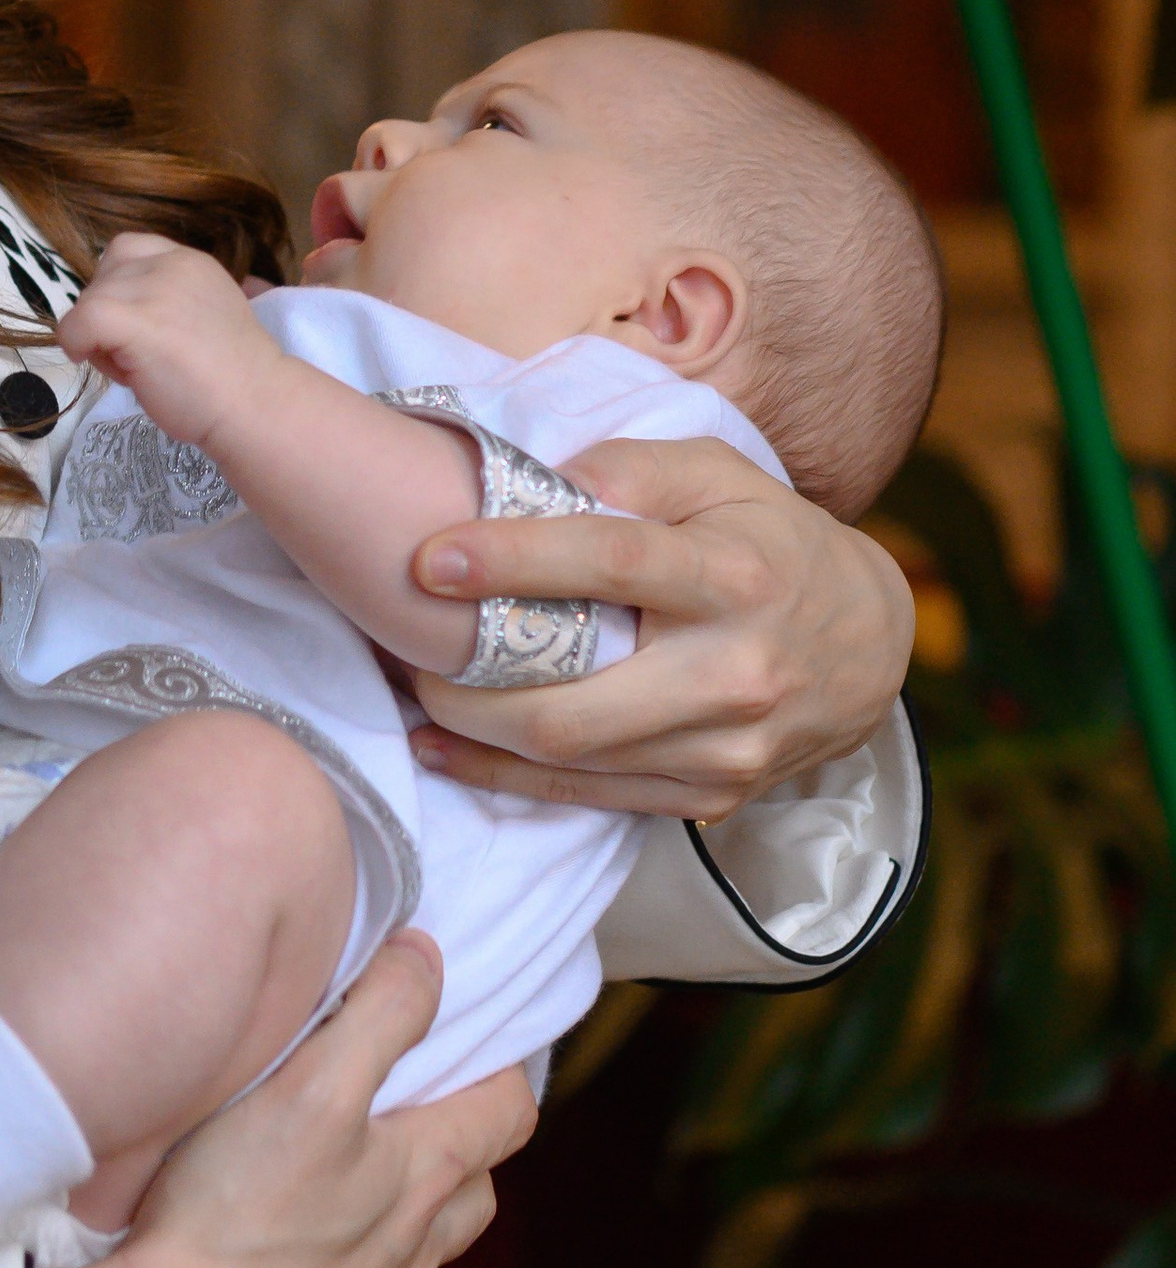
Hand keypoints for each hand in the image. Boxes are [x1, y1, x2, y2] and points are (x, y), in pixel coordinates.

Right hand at [34, 934, 534, 1267]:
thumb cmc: (234, 1219)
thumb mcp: (312, 1086)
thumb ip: (380, 1015)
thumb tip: (428, 960)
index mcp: (421, 1177)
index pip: (506, 1115)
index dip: (502, 1067)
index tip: (472, 1035)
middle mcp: (405, 1249)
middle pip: (474, 1192)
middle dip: (464, 1142)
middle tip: (418, 1098)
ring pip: (418, 1255)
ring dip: (412, 1213)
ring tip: (362, 1175)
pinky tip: (307, 1261)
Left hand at [57, 233, 279, 452]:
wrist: (256, 406)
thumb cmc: (231, 380)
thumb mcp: (200, 317)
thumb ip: (166, 303)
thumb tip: (118, 316)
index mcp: (191, 262)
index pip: (129, 250)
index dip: (117, 287)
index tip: (132, 325)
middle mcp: (172, 263)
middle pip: (105, 274)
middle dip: (108, 313)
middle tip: (134, 355)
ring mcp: (153, 288)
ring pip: (90, 299)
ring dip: (97, 335)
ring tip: (131, 367)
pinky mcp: (134, 319)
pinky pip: (79, 320)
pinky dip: (76, 342)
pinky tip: (96, 362)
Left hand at [406, 431, 914, 815]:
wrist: (865, 645)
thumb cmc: (770, 540)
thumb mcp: (720, 474)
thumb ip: (634, 469)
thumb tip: (545, 483)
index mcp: (736, 576)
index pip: (614, 564)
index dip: (514, 560)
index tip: (428, 557)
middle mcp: (736, 672)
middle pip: (575, 700)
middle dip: (467, 680)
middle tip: (402, 640)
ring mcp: (725, 749)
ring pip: (571, 757)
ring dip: (472, 730)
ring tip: (409, 686)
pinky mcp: (710, 796)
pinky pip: (588, 797)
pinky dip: (503, 778)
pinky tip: (444, 745)